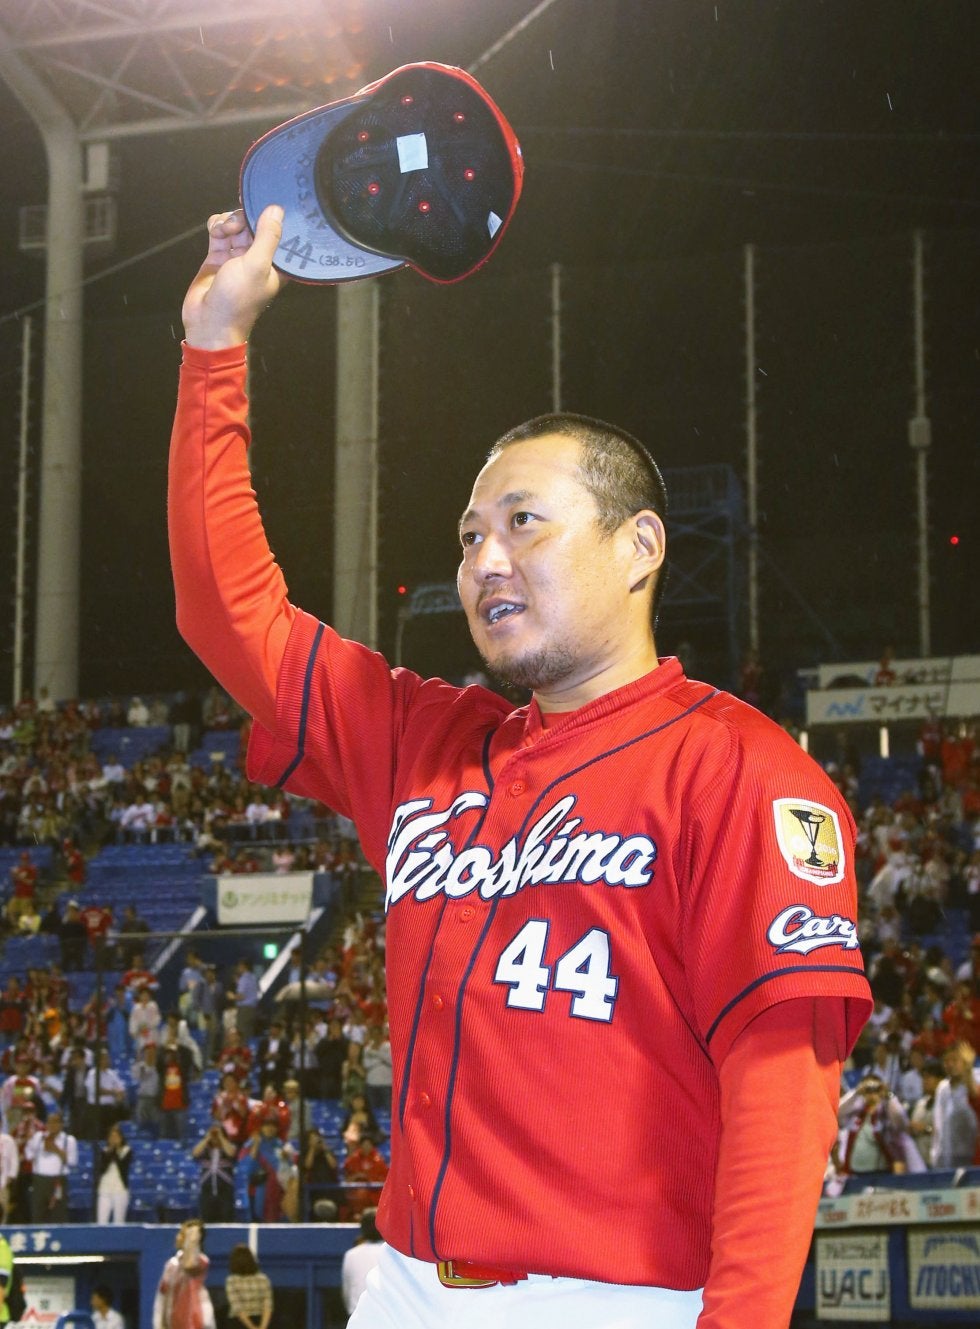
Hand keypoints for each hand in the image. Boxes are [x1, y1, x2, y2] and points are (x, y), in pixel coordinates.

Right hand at [182, 205, 286, 349]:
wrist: (208, 321)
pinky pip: (220, 230)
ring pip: (236, 223)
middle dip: (244, 218)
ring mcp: (237, 255)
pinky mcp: (218, 254)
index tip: (265, 204)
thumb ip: (267, 236)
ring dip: (228, 221)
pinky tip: (215, 233)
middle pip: (254, 223)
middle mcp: (259, 258)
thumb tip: (277, 209)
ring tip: (222, 234)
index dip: (273, 217)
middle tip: (236, 227)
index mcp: (277, 264)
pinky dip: (216, 226)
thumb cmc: (237, 298)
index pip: (280, 232)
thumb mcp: (256, 265)